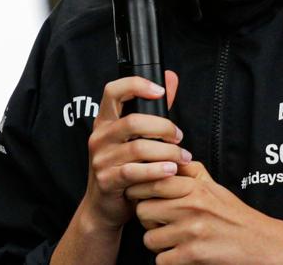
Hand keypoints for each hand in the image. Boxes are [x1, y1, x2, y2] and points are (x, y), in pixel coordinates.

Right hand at [81, 71, 187, 231]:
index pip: (112, 91)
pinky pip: (135, 172)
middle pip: (133, 121)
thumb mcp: (137, 136)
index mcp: (106, 121)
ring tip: (183, 158)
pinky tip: (171, 171)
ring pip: (139, 148)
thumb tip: (171, 78)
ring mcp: (100, 160)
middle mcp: (99, 137)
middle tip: (180, 138)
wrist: (105, 206)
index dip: (136, 85)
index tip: (160, 92)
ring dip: (168, 152)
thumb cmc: (126, 166)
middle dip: (164, 128)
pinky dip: (158, 170)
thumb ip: (155, 108)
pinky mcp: (107, 181)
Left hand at [127, 161, 282, 263]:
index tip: (144, 197)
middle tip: (162, 222)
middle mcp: (192, 207)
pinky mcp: (191, 255)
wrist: (259, 243)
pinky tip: (182, 253)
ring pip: (149, 238)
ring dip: (159, 243)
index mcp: (196, 188)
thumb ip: (192, 172)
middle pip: (143, 211)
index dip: (141, 191)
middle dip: (149, 220)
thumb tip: (171, 158)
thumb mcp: (216, 187)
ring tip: (174, 239)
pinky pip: (160, 260)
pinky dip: (169, 260)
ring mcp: (191, 232)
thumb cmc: (234, 216)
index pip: (153, 182)